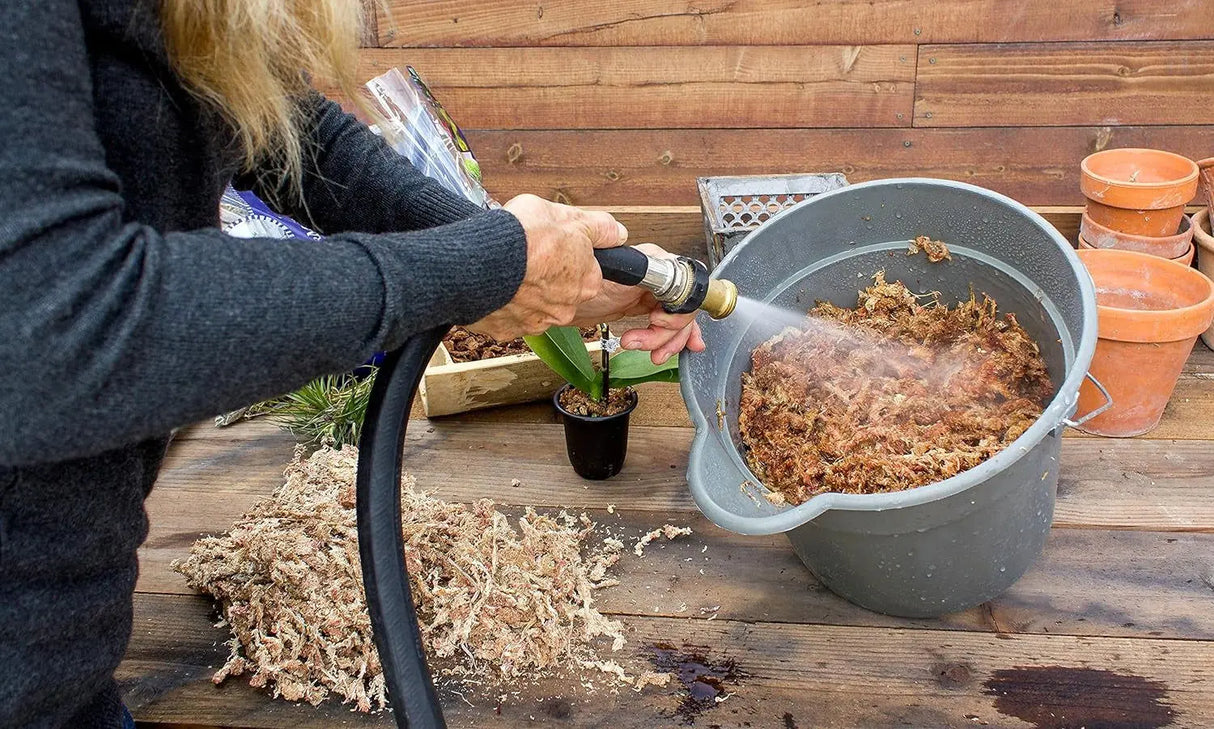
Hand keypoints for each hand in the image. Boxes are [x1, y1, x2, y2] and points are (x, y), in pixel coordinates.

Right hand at [469, 194, 624, 339]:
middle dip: (547, 275)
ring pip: (533, 304)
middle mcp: (565, 308)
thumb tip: (617, 234)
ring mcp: (536, 321)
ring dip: (524, 290)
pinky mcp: (507, 329)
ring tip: (509, 267)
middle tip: (530, 255)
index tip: (555, 246)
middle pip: (560, 290)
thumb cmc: (524, 238)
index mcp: (586, 282)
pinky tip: (495, 284)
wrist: (482, 260)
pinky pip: (507, 315)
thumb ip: (598, 227)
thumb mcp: (568, 217)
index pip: (587, 270)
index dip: (570, 254)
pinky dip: (502, 302)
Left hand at [570, 244, 706, 364]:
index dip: (675, 312)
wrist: (560, 298)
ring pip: (677, 323)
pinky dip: (670, 342)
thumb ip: (636, 267)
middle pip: (682, 310)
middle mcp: (657, 279)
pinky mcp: (642, 311)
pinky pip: (666, 328)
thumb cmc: (580, 281)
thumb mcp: (610, 274)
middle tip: (646, 346)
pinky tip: (669, 351)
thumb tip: (664, 264)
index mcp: (655, 264)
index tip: (656, 322)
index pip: (683, 291)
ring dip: (667, 343)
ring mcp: (650, 296)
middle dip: (668, 334)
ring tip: (650, 354)